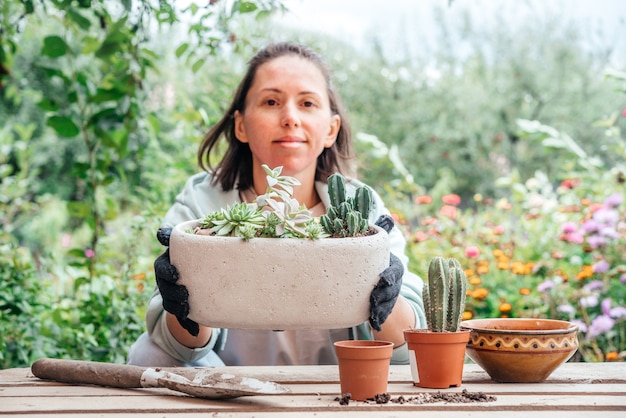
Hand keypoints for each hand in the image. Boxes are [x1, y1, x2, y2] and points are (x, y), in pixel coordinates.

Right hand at [154, 227, 199, 336]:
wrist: (200, 273)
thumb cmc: (196, 251)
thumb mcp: (191, 242)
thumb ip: (181, 235)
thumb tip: (161, 232)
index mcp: (167, 263)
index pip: (161, 267)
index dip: (166, 271)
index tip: (176, 274)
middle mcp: (165, 279)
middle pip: (163, 287)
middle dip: (172, 292)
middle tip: (185, 294)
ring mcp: (170, 294)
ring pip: (169, 303)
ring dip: (177, 308)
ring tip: (187, 309)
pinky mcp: (179, 307)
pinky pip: (181, 318)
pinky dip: (188, 325)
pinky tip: (195, 331)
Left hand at [369, 215, 403, 331]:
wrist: (377, 278)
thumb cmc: (374, 257)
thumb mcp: (377, 245)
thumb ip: (381, 231)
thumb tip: (386, 215)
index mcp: (394, 266)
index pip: (395, 271)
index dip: (389, 275)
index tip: (383, 279)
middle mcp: (395, 282)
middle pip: (392, 290)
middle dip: (384, 295)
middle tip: (374, 298)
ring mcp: (390, 296)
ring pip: (388, 304)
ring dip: (382, 309)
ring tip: (373, 314)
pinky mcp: (383, 307)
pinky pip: (383, 314)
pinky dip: (379, 319)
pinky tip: (374, 324)